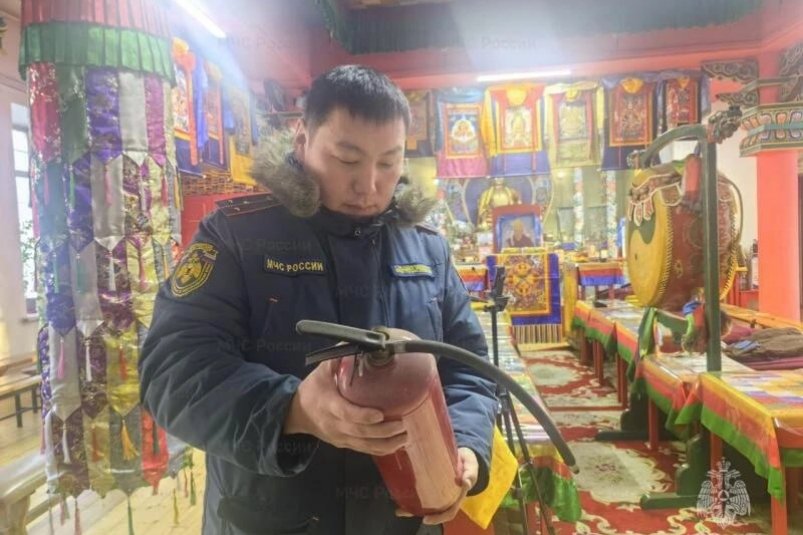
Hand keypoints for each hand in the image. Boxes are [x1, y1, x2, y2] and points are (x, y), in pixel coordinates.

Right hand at [283, 359, 407, 455]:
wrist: (298, 414)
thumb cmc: (313, 389)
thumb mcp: (321, 371)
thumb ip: (338, 357)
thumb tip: (360, 341)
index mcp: (328, 405)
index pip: (346, 413)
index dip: (363, 416)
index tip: (380, 414)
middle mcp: (334, 424)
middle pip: (359, 433)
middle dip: (382, 432)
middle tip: (402, 425)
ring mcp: (340, 437)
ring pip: (364, 445)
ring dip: (385, 443)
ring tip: (405, 437)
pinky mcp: (345, 444)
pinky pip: (364, 450)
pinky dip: (381, 449)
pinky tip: (397, 445)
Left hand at [396, 447, 478, 524]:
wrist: (463, 454)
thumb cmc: (468, 463)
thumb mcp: (471, 467)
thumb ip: (470, 473)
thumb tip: (466, 481)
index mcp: (456, 497)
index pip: (448, 512)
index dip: (438, 518)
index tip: (425, 520)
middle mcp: (445, 497)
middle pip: (431, 510)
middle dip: (417, 513)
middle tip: (403, 512)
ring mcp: (437, 490)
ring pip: (423, 502)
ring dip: (410, 506)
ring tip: (398, 508)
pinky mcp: (430, 481)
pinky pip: (420, 490)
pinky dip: (409, 492)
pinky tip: (399, 491)